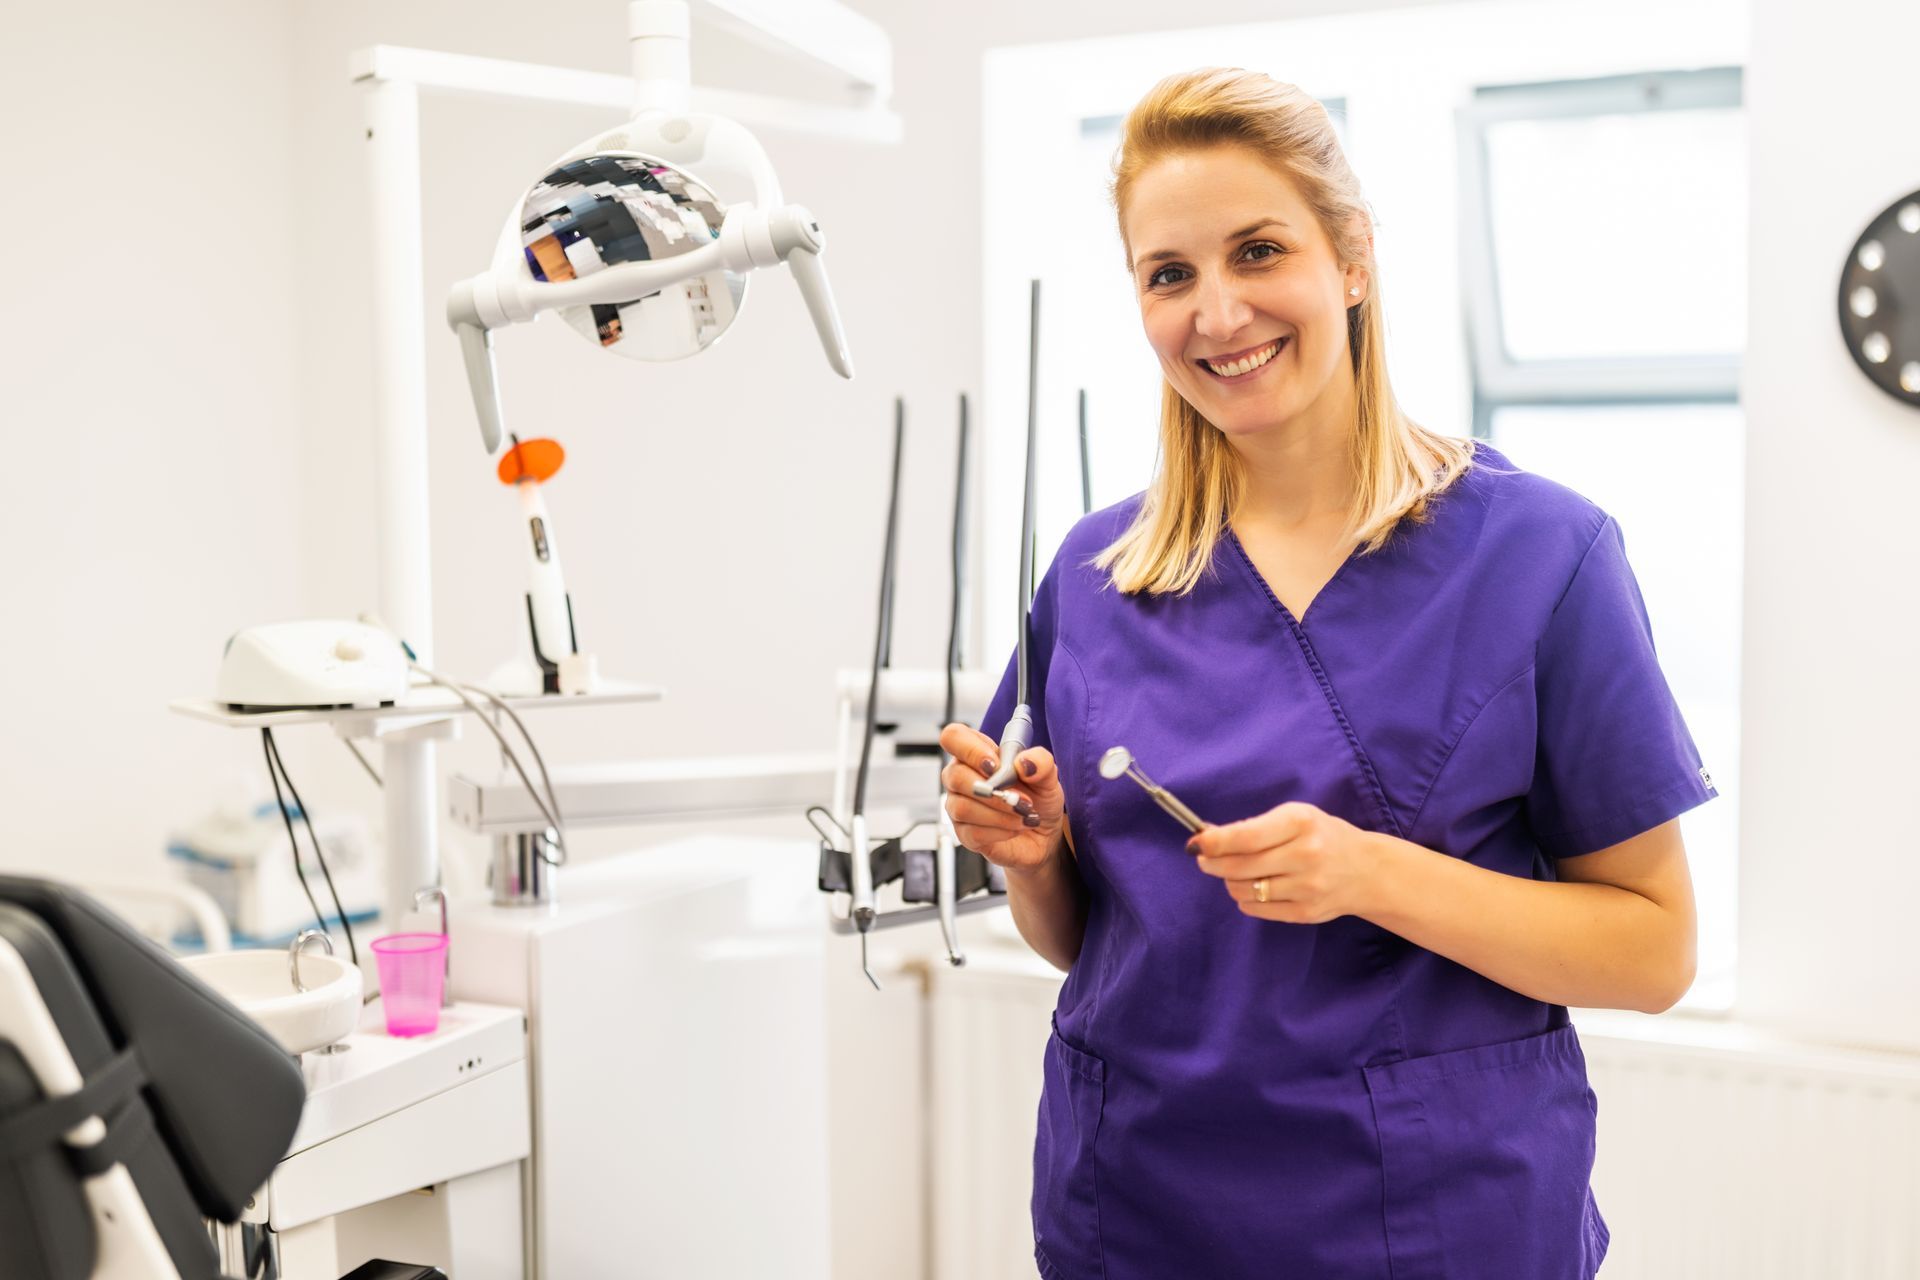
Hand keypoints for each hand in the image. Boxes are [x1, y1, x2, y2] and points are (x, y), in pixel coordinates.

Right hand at [939, 722, 1064, 872]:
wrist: (1043, 832)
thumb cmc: (1038, 797)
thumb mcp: (1047, 776)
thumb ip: (1041, 762)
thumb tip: (1023, 763)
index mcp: (976, 753)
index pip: (953, 737)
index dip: (970, 750)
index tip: (995, 765)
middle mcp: (961, 777)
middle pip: (955, 776)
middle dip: (993, 790)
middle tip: (1020, 799)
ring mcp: (958, 806)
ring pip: (963, 807)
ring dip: (1000, 812)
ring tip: (1024, 814)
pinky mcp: (964, 834)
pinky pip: (973, 832)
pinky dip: (1001, 830)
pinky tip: (1015, 827)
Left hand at [1188, 802, 1379, 924]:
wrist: (1366, 870)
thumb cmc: (1321, 836)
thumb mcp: (1294, 817)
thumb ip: (1253, 827)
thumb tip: (1207, 838)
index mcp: (1300, 823)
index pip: (1246, 837)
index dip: (1214, 843)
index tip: (1196, 844)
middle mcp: (1305, 855)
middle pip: (1240, 866)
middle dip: (1212, 863)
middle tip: (1204, 859)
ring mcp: (1307, 888)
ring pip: (1243, 890)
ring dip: (1229, 881)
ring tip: (1236, 872)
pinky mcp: (1305, 913)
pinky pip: (1256, 909)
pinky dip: (1245, 898)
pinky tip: (1255, 887)